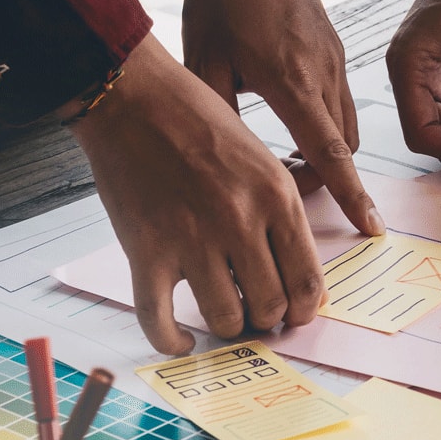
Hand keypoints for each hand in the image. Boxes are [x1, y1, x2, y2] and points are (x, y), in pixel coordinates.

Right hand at [66, 33, 325, 354]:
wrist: (132, 98)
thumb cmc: (197, 119)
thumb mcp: (262, 156)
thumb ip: (279, 210)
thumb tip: (293, 268)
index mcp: (277, 197)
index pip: (307, 281)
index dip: (305, 309)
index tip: (297, 314)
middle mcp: (240, 222)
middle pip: (269, 306)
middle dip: (268, 319)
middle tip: (259, 315)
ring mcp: (191, 239)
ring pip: (224, 318)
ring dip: (227, 326)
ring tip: (225, 316)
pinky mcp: (145, 250)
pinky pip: (159, 320)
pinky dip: (171, 341)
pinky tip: (181, 341)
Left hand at [182, 0, 382, 235]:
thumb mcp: (204, 60)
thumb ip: (217, 116)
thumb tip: (224, 164)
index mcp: (292, 82)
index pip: (330, 154)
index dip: (351, 195)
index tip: (372, 226)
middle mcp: (323, 74)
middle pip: (344, 148)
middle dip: (326, 179)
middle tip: (287, 191)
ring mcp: (333, 58)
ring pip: (346, 124)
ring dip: (327, 152)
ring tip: (287, 160)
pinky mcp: (332, 46)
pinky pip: (341, 98)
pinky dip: (326, 124)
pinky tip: (292, 120)